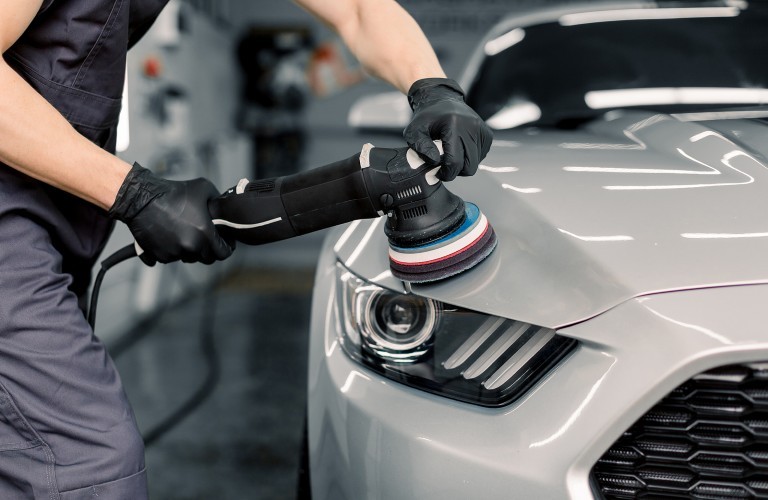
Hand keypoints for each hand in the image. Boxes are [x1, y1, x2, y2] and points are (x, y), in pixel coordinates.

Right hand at [108, 163, 233, 264]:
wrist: (141, 199)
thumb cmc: (173, 192)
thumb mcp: (204, 189)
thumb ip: (219, 203)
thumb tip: (224, 211)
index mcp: (204, 234)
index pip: (223, 253)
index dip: (226, 247)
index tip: (223, 242)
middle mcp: (190, 247)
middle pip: (207, 258)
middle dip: (208, 250)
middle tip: (204, 238)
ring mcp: (174, 253)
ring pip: (189, 258)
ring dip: (190, 250)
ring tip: (186, 234)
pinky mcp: (159, 255)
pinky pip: (172, 258)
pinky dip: (173, 251)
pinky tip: (171, 237)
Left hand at [403, 78, 492, 180]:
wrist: (441, 100)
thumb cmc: (427, 117)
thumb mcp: (414, 131)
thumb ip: (421, 147)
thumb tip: (435, 161)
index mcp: (454, 125)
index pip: (455, 161)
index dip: (446, 173)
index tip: (438, 173)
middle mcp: (472, 127)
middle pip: (469, 167)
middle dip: (455, 171)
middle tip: (444, 165)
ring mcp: (482, 130)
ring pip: (476, 163)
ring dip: (463, 165)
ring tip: (451, 154)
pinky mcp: (487, 134)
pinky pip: (481, 156)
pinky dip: (470, 158)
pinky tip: (460, 149)